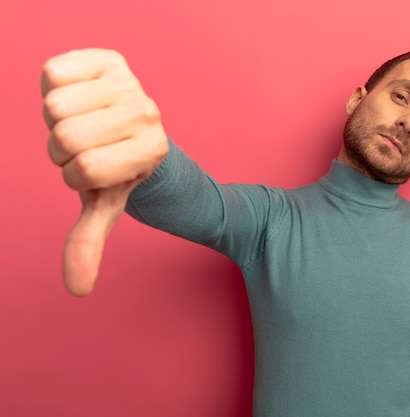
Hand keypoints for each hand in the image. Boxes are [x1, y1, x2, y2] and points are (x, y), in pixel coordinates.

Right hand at [41, 49, 167, 295]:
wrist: (128, 129)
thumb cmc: (118, 170)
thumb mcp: (104, 205)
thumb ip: (89, 243)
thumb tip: (77, 290)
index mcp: (152, 151)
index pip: (82, 169)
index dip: (76, 175)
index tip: (97, 170)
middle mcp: (148, 113)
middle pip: (64, 135)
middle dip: (63, 149)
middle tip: (88, 145)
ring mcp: (131, 83)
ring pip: (55, 105)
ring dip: (57, 119)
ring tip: (84, 122)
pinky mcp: (110, 59)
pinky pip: (53, 72)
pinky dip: (54, 88)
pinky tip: (80, 97)